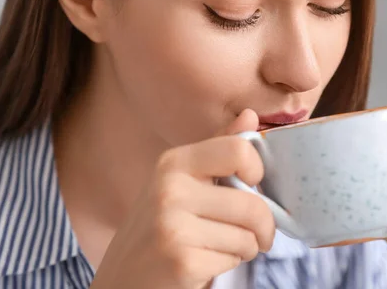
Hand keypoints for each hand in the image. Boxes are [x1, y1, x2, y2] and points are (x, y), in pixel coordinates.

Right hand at [90, 109, 274, 288]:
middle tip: (256, 234)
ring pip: (247, 236)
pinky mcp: (181, 261)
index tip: (253, 185)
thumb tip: (250, 115)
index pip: (239, 150)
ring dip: (245, 248)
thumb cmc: (160, 228)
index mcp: (173, 163)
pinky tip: (206, 262)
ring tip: (219, 246)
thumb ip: (219, 149)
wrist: (123, 279)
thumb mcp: (182, 181)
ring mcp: (172, 225)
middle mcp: (169, 189)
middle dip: (263, 227)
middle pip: (252, 204)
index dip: (258, 170)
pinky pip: (234, 259)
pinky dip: (229, 264)